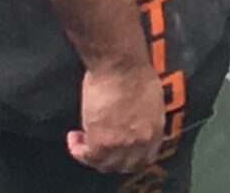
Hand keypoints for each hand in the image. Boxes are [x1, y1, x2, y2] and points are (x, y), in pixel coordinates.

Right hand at [69, 60, 164, 175]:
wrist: (120, 64)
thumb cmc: (134, 71)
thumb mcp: (150, 97)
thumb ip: (144, 115)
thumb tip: (133, 121)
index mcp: (156, 128)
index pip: (145, 157)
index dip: (130, 157)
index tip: (118, 150)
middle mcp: (141, 141)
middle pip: (125, 165)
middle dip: (110, 159)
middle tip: (98, 148)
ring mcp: (122, 144)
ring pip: (105, 164)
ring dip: (91, 155)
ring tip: (82, 140)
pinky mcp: (101, 142)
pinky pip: (86, 156)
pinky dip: (77, 150)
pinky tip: (74, 137)